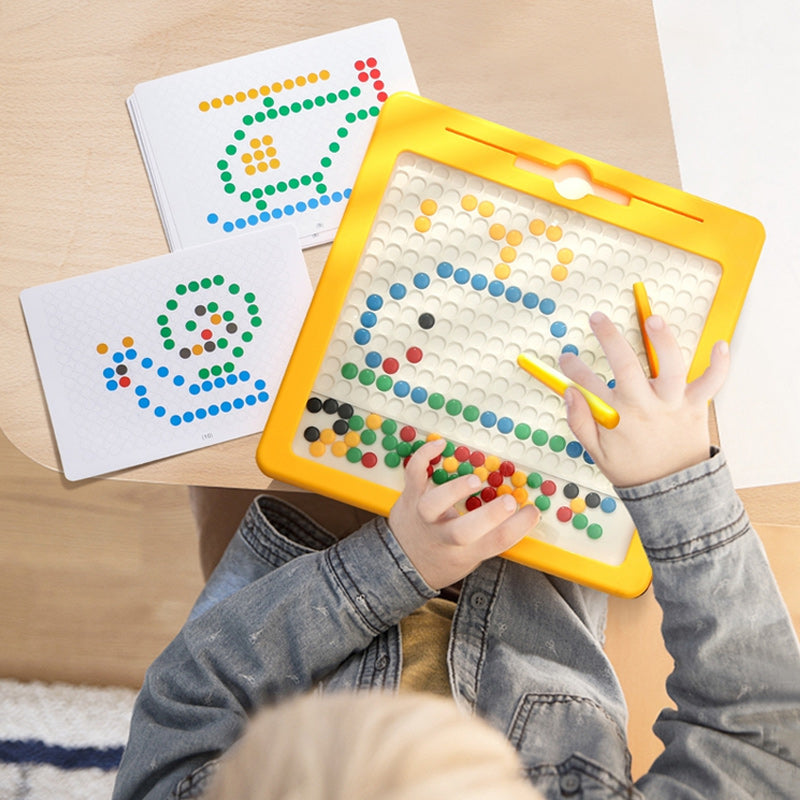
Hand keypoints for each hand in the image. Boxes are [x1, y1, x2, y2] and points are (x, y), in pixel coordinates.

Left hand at [388, 439, 539, 588]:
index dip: (518, 528)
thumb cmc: (444, 555)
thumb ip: (492, 535)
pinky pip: (413, 475)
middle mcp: (443, 537)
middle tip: (510, 502)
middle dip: (490, 517)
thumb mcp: (471, 557)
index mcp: (465, 552)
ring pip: (433, 506)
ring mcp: (423, 517)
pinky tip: (441, 444)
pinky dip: (424, 456)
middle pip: (465, 532)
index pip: (495, 543)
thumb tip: (522, 510)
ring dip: (454, 490)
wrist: (402, 563)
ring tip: (475, 480)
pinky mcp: (409, 497)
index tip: (533, 511)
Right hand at [560, 312, 729, 487]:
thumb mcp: (597, 453)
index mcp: (619, 417)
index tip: (566, 359)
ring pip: (670, 366)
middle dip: (608, 338)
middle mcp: (645, 406)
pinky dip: (719, 364)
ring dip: (662, 340)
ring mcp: (672, 404)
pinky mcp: (695, 406)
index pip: (587, 385)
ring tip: (653, 321)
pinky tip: (719, 344)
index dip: (573, 369)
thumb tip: (569, 394)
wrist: (672, 491)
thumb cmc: (635, 470)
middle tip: (597, 319)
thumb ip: (580, 422)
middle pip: (625, 365)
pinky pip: (711, 383)